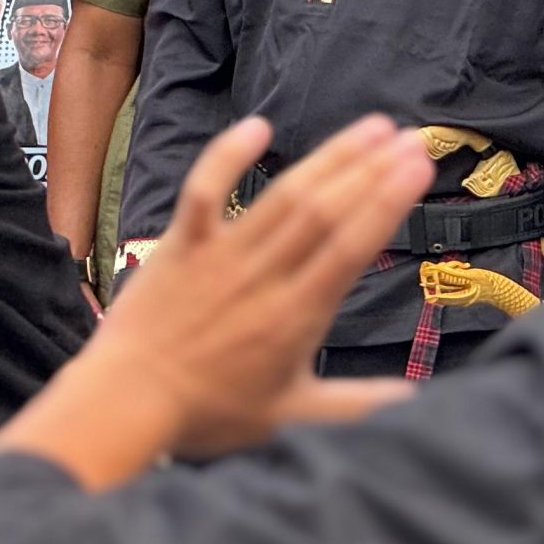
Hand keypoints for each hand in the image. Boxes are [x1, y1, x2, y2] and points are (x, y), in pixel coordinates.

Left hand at [95, 114, 434, 459]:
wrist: (126, 401)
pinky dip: (226, 157)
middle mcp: (263, 276)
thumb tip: (415, 403)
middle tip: (411, 136)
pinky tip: (258, 127)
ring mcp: (219, 256)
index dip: (387, 203)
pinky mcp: (179, 246)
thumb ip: (356, 405)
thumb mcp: (292, 417)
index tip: (417, 167)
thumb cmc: (207, 414)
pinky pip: (203, 192)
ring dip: (327, 158)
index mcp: (296, 314)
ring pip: (281, 196)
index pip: (350, 247)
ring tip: (370, 128)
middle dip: (371, 170)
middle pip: (324, 212)